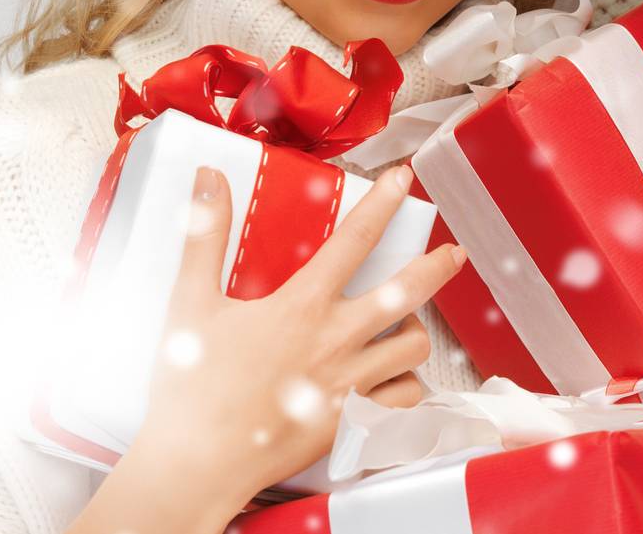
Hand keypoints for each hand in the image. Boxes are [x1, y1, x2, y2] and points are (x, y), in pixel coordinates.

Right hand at [116, 163, 461, 522]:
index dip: (383, 202)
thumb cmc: (191, 388)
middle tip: (452, 254)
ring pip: (413, 347)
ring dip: (416, 330)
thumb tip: (209, 179)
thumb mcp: (190, 302)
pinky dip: (408, 386)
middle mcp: (336, 342)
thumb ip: (203, 236)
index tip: (402, 177)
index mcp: (302, 307)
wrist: (194, 466)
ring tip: (407, 323)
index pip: (355, 240)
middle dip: (438, 267)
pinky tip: (396, 378)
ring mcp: (350, 385)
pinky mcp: (353, 424)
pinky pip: (405, 401)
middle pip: (407, 292)